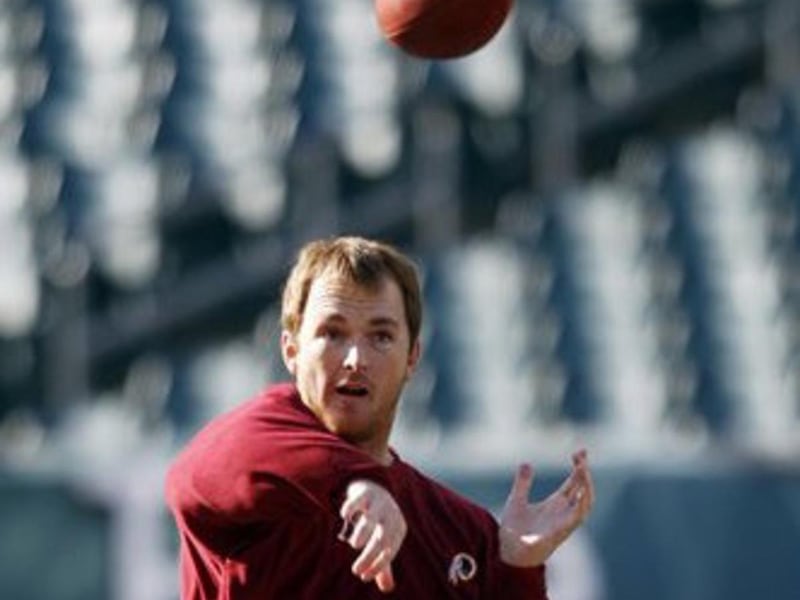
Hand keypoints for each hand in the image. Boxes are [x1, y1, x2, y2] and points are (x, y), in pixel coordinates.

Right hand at [338, 480, 406, 592]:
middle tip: (355, 570)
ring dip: (363, 532)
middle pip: (382, 538)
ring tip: (354, 545)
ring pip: (371, 519)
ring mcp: (378, 503)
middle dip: (369, 556)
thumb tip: (387, 589)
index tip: (363, 576)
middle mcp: (391, 515)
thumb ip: (383, 565)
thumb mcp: (383, 543)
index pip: (390, 551)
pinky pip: (358, 500)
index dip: (378, 566)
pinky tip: (344, 516)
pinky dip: (350, 508)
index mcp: (398, 529)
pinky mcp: (364, 493)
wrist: (375, 491)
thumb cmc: (379, 524)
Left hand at [498, 449, 593, 566]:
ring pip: (584, 505)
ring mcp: (562, 523)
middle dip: (585, 473)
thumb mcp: (516, 500)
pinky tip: (579, 493)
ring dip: (586, 488)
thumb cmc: (514, 531)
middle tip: (581, 455)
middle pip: (582, 491)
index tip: (580, 451)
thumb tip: (526, 462)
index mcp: (555, 504)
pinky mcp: (558, 533)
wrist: (506, 552)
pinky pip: (574, 521)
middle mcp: (563, 513)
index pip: (574, 483)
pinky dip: (580, 507)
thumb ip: (523, 483)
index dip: (580, 468)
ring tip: (582, 470)